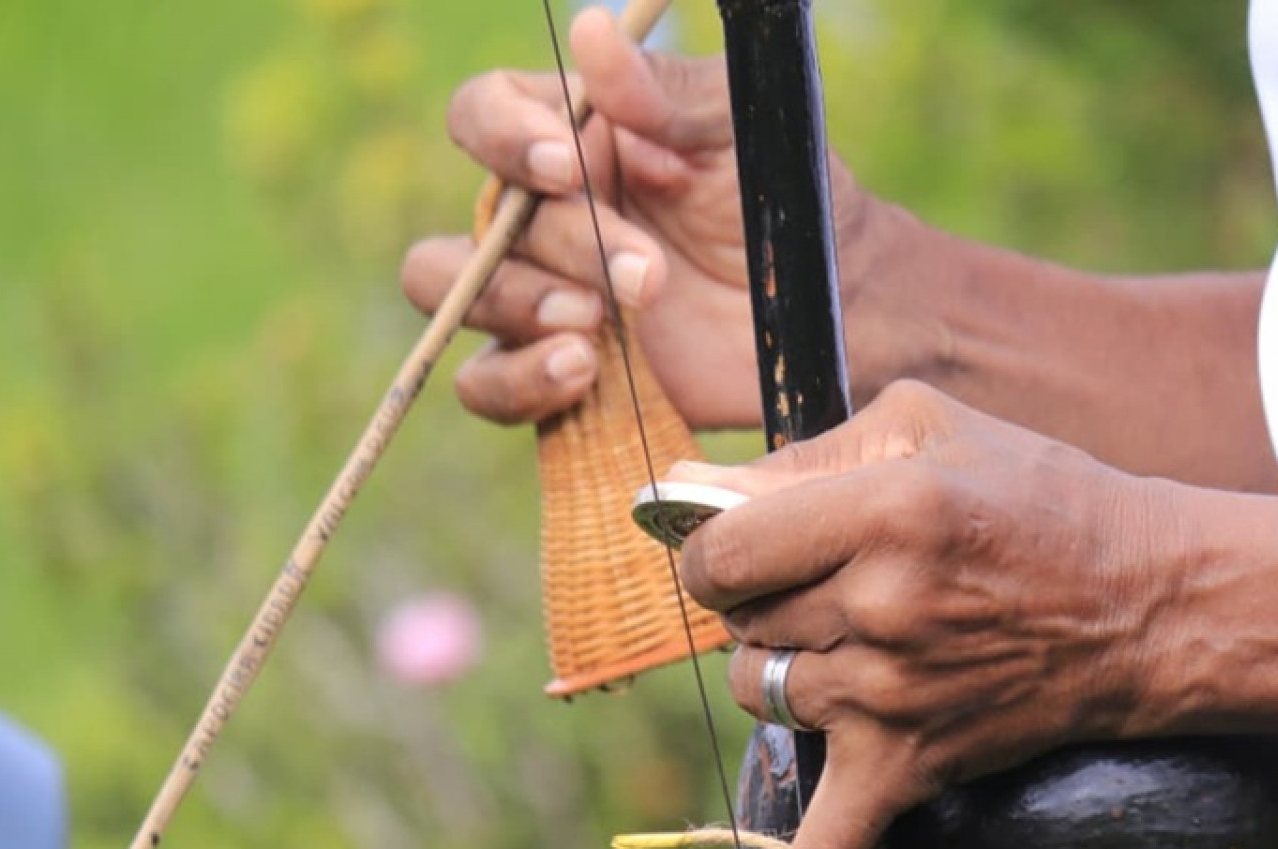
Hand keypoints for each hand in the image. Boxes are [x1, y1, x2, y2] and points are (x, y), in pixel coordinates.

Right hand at [401, 6, 870, 430]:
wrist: (824, 308)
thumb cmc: (777, 201)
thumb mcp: (735, 130)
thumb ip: (664, 91)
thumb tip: (591, 32)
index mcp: (570, 139)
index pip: (483, 114)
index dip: (502, 135)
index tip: (564, 164)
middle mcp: (541, 214)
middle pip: (484, 218)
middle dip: (559, 246)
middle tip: (646, 276)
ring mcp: (541, 294)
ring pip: (454, 293)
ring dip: (516, 305)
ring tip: (595, 325)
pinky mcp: (558, 373)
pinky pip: (486, 384)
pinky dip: (517, 380)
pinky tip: (581, 370)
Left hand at [672, 382, 1186, 848]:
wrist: (1145, 606)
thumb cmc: (1035, 500)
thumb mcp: (928, 427)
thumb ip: (807, 449)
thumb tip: (693, 487)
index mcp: (882, 510)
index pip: (722, 550)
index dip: (714, 548)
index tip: (745, 547)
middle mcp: (880, 604)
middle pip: (739, 622)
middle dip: (765, 600)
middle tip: (837, 586)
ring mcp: (890, 692)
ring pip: (762, 692)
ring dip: (790, 671)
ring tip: (862, 647)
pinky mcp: (911, 762)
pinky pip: (838, 843)